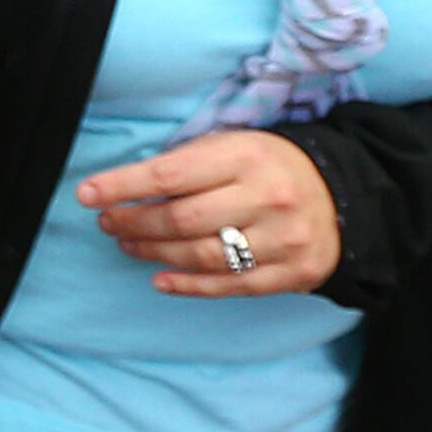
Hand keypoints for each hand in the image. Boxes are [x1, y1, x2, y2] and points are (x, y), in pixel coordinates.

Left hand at [78, 130, 342, 296]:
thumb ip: (189, 162)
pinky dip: (190, 285)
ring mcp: (282, 239)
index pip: (170, 173)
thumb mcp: (235, 145)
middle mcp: (266, 197)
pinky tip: (160, 279)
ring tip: (128, 245)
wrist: (344, 197)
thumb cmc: (271, 166)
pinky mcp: (292, 274)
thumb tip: (127, 186)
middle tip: (109, 223)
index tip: (87, 194)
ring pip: (203, 255)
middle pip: (183, 219)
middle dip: (135, 223)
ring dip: (155, 254)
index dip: (123, 186)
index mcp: (246, 156)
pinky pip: (231, 285)